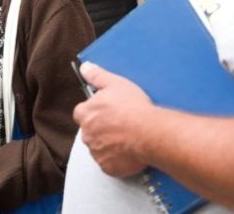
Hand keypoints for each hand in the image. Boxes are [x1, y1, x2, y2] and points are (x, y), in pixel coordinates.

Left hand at [73, 62, 153, 176]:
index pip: (82, 112)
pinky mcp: (108, 167)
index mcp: (85, 114)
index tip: (107, 111)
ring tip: (128, 138)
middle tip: (121, 125)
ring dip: (109, 144)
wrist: (151, 133)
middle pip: (91, 131)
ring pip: (99, 148)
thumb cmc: (133, 108)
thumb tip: (85, 67)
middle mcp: (87, 134)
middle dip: (102, 129)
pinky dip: (117, 159)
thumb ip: (97, 75)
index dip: (95, 111)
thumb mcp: (115, 83)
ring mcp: (96, 152)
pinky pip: (109, 163)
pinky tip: (130, 151)